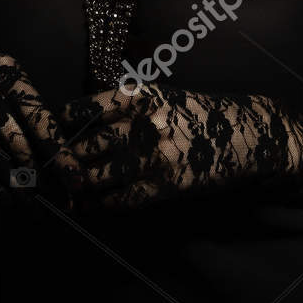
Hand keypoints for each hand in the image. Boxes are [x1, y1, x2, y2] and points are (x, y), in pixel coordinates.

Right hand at [0, 25, 80, 204]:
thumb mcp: (7, 75)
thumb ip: (29, 106)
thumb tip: (60, 154)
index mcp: (6, 70)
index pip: (38, 115)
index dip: (58, 150)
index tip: (75, 177)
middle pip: (12, 135)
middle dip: (34, 171)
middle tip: (53, 197)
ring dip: (8, 182)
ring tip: (28, 203)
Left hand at [58, 82, 279, 210]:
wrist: (250, 135)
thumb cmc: (202, 116)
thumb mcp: (164, 98)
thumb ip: (124, 108)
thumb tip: (76, 127)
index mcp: (139, 97)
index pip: (79, 112)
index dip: (59, 129)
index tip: (51, 138)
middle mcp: (142, 124)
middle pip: (80, 148)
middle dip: (63, 164)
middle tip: (52, 173)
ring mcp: (152, 156)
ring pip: (92, 177)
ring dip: (77, 189)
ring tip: (67, 193)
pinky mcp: (164, 186)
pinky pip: (117, 200)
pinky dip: (101, 205)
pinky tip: (97, 203)